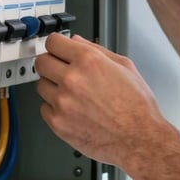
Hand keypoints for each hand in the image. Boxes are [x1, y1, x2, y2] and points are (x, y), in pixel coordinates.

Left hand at [35, 33, 166, 167]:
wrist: (138, 138)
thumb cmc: (136, 106)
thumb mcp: (124, 66)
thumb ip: (97, 49)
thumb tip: (77, 41)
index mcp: (89, 61)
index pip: (53, 42)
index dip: (56, 44)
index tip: (57, 49)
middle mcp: (72, 79)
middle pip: (41, 62)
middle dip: (51, 63)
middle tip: (60, 69)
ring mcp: (63, 102)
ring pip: (41, 85)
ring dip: (52, 86)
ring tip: (71, 93)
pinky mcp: (58, 123)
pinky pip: (44, 109)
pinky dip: (54, 108)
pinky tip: (71, 109)